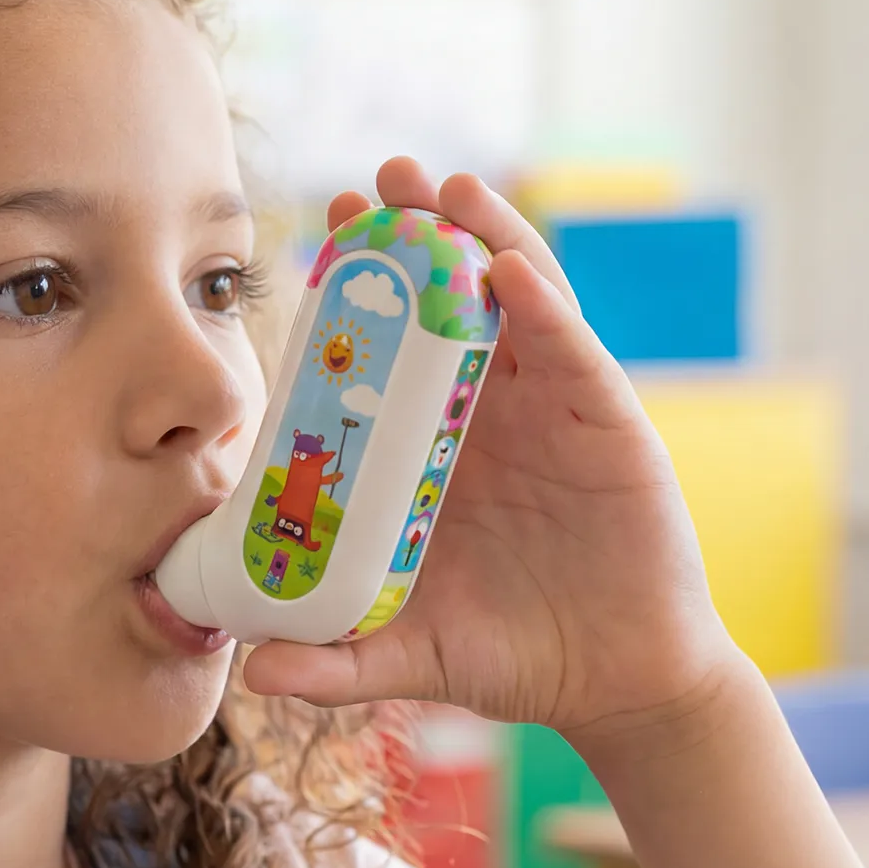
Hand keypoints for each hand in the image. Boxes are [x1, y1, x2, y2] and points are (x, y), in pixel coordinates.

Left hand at [242, 158, 740, 737]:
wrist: (615, 684)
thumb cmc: (512, 654)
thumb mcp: (408, 653)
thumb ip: (337, 660)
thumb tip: (252, 669)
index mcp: (435, 448)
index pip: (393, 354)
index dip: (361, 296)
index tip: (317, 242)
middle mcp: (491, 413)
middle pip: (452, 304)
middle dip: (417, 237)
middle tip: (373, 183)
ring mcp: (551, 409)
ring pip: (517, 302)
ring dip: (480, 238)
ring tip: (442, 188)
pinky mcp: (606, 424)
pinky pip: (571, 352)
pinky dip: (544, 307)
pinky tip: (508, 270)